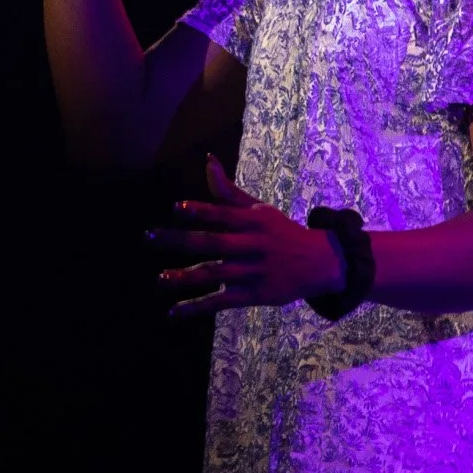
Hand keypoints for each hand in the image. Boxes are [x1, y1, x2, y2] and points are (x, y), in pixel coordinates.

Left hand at [148, 155, 346, 315]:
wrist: (322, 263)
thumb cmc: (281, 232)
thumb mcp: (259, 210)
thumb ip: (228, 191)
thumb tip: (207, 160)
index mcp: (254, 221)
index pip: (224, 214)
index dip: (202, 210)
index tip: (176, 208)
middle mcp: (254, 245)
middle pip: (214, 242)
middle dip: (181, 240)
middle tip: (150, 237)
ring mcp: (255, 272)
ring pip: (216, 274)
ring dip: (186, 277)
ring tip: (161, 278)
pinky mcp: (255, 295)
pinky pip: (222, 302)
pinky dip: (197, 307)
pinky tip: (173, 312)